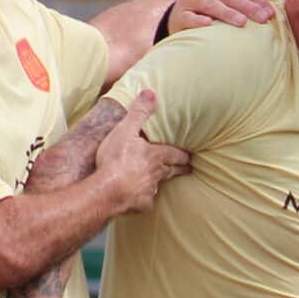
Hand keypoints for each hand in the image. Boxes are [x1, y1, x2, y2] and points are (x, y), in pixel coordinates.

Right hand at [95, 88, 189, 213]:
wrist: (107, 190)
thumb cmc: (116, 159)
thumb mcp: (126, 130)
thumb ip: (139, 112)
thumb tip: (151, 92)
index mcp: (155, 155)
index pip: (175, 154)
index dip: (183, 154)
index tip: (190, 156)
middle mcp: (156, 173)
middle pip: (172, 171)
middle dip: (181, 168)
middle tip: (189, 168)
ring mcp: (149, 190)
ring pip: (158, 185)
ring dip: (160, 182)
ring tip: (160, 181)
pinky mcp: (141, 204)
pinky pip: (145, 202)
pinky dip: (144, 199)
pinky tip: (140, 199)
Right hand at [167, 0, 277, 32]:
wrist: (176, 17)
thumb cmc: (206, 6)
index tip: (270, 12)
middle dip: (248, 7)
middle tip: (263, 19)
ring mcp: (188, 0)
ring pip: (211, 5)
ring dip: (227, 13)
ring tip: (242, 22)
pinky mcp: (179, 16)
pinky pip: (190, 18)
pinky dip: (199, 21)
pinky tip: (208, 24)